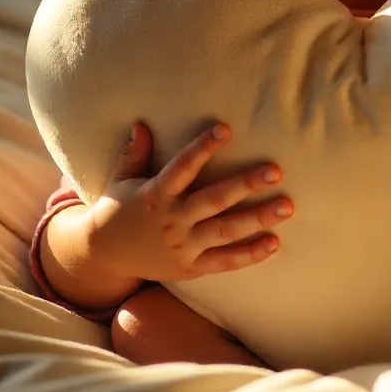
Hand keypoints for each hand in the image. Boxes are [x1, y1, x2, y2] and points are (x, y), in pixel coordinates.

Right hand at [87, 121, 293, 282]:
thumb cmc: (117, 209)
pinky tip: (275, 243)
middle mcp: (172, 220)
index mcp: (155, 194)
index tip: (226, 129)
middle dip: (246, 184)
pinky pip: (224, 262)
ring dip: (258, 218)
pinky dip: (250, 255)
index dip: (203, 147)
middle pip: (215, 200)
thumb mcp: (121, 179)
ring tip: (287, 206)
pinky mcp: (191, 267)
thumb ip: (134, 153)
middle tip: (275, 171)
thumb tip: (141, 123)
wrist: (103, 257)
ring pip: (226, 231)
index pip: (183, 166)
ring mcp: (183, 246)